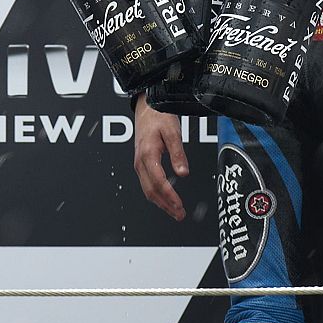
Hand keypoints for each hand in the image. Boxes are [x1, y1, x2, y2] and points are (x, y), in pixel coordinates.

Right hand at [132, 94, 188, 221]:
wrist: (146, 107)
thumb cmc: (158, 116)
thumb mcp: (172, 132)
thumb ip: (178, 153)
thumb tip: (184, 173)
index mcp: (148, 154)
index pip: (159, 182)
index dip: (170, 197)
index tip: (180, 206)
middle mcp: (140, 162)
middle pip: (151, 191)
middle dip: (166, 205)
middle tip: (179, 215)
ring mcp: (139, 163)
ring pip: (148, 190)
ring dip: (161, 203)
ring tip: (174, 211)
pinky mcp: (141, 163)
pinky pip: (147, 184)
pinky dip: (156, 195)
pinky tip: (165, 198)